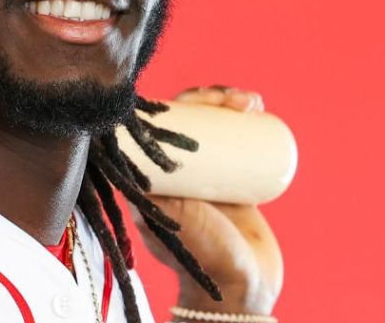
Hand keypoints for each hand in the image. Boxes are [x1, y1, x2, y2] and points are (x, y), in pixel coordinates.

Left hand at [132, 86, 283, 315]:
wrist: (243, 288)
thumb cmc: (204, 256)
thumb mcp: (171, 221)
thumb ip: (154, 196)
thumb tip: (129, 154)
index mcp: (151, 176)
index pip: (158, 125)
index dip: (178, 103)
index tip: (199, 96)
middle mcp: (174, 171)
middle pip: (189, 118)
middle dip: (211, 97)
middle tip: (235, 99)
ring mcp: (204, 173)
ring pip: (214, 125)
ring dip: (229, 101)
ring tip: (251, 102)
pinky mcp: (232, 179)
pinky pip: (237, 141)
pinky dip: (246, 120)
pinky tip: (256, 105)